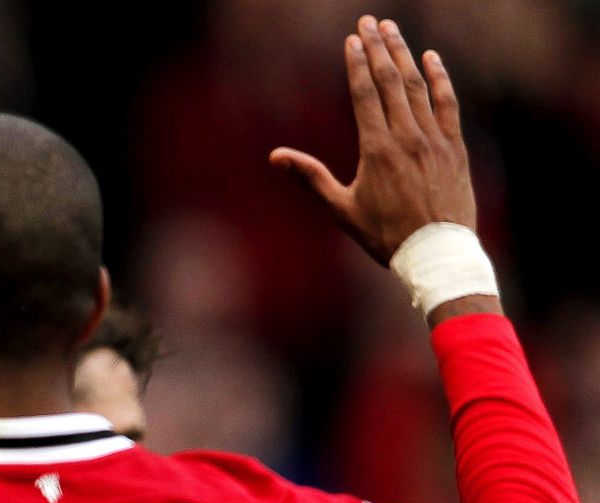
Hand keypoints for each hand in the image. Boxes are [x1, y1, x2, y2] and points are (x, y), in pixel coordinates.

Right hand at [270, 16, 473, 263]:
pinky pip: (447, 103)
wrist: (436, 252)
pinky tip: (431, 58)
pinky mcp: (454, 146)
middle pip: (391, 81)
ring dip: (404, 54)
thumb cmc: (384, 236)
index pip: (364, 94)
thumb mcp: (341, 209)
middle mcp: (407, 137)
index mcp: (377, 150)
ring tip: (392, 30)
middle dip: (378, 47)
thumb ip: (310, 177)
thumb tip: (276, 156)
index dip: (357, 64)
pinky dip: (439, 78)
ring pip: (418, 86)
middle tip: (369, 21)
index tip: (352, 40)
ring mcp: (434, 139)